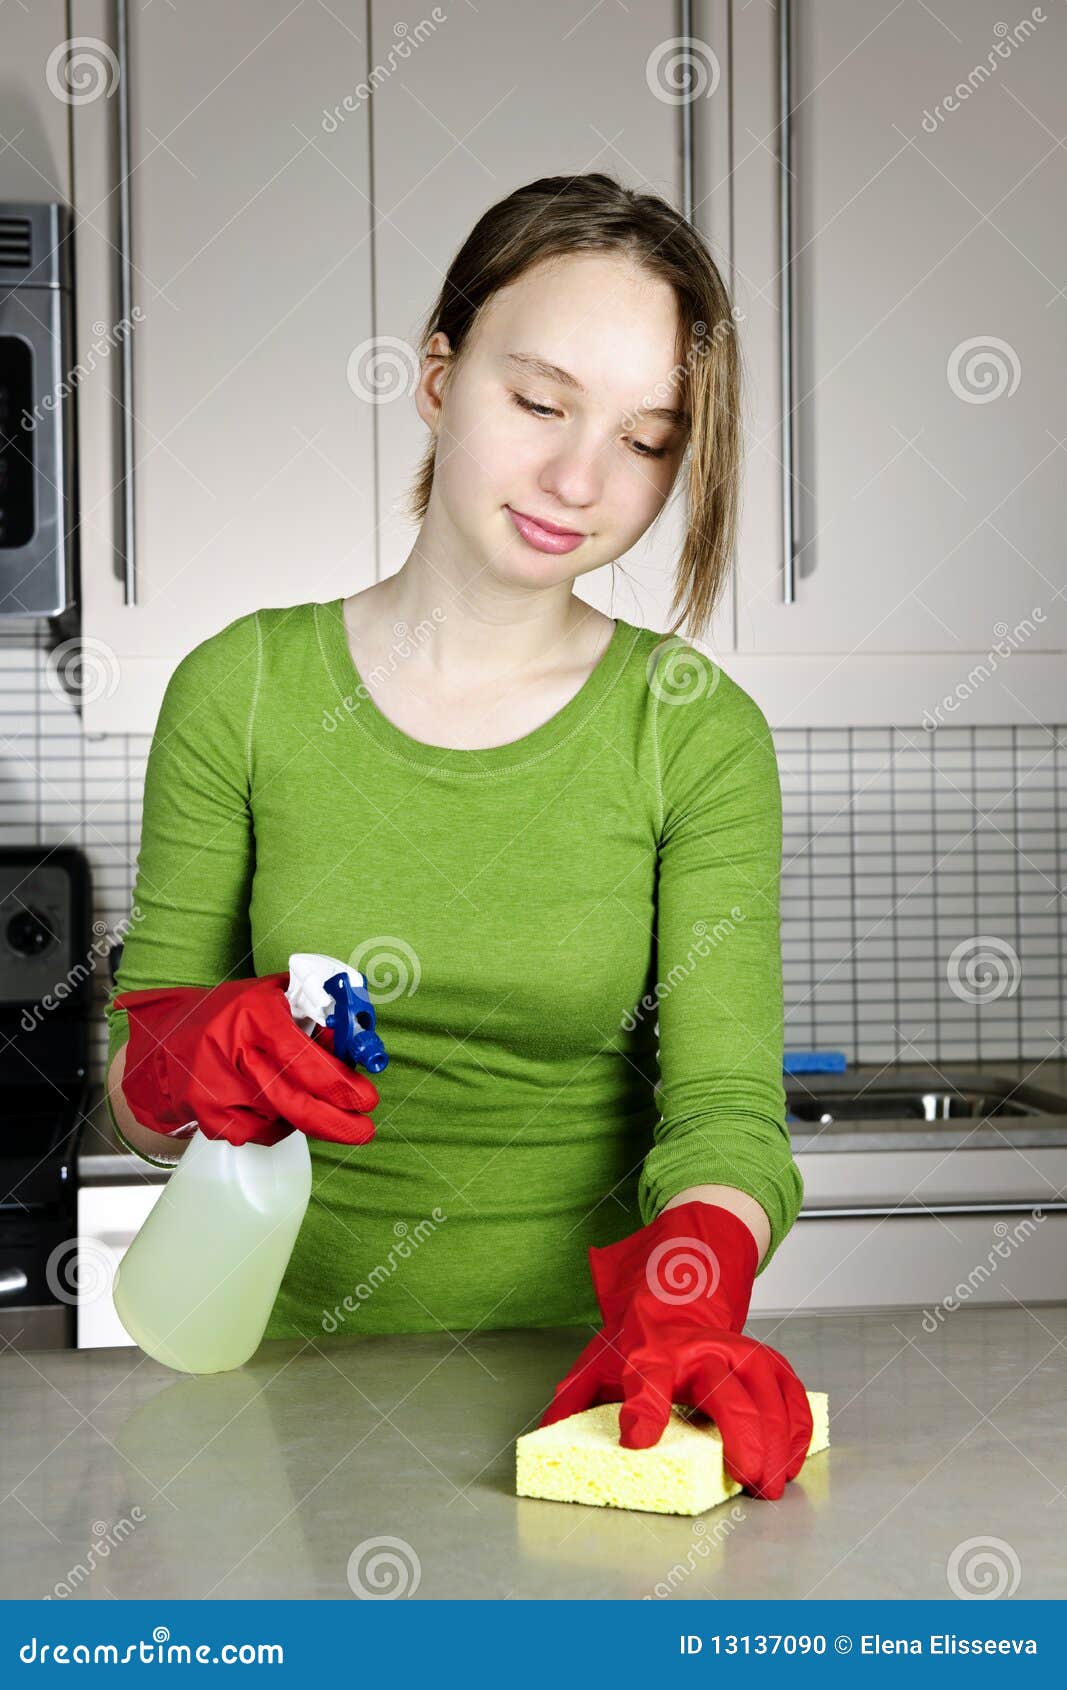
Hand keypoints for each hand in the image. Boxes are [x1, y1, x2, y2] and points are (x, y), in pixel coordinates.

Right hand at [114, 972, 380, 1148]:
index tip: (366, 1098)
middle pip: (292, 1099)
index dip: (337, 1082)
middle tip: (363, 1129)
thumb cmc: (233, 1015)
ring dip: (305, 1118)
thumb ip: (315, 1014)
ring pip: (278, 1119)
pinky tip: (272, 1106)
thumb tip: (357, 1042)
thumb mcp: (274, 997)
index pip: (301, 1055)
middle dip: (334, 1120)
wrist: (169, 1040)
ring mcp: (215, 1086)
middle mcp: (231, 1050)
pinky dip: (274, 1126)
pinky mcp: (205, 1114)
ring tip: (312, 1103)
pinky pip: (256, 1134)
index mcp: (254, 1013)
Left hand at [538, 1201, 812, 1498]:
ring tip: (774, 1482)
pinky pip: (788, 1389)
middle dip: (740, 1432)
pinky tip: (794, 1458)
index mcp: (651, 1353)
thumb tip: (545, 1436)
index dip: (644, 1409)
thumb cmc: (636, 1338)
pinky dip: (797, 1424)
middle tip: (747, 1476)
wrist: (675, 1290)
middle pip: (725, 1387)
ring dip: (777, 1437)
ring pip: (766, 1389)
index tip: (638, 1440)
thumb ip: (572, 1400)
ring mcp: (735, 1351)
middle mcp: (698, 1350)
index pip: (647, 1379)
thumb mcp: (596, 1361)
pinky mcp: (761, 1359)